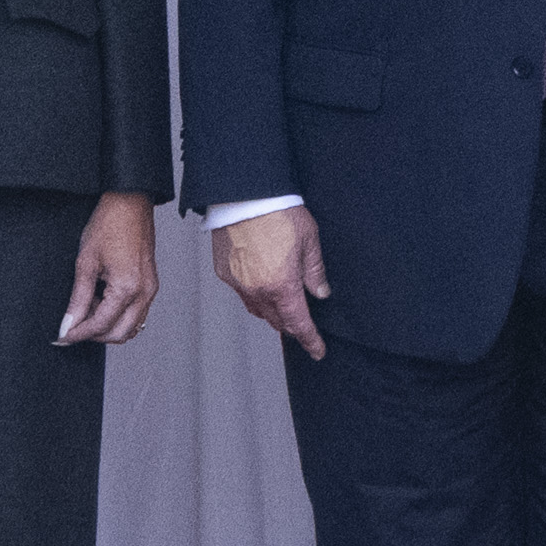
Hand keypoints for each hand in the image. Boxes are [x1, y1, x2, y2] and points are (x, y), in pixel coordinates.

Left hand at [57, 193, 159, 344]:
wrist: (129, 203)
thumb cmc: (109, 225)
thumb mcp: (85, 263)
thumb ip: (78, 299)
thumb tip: (68, 323)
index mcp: (127, 288)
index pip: (101, 325)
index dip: (78, 334)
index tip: (62, 337)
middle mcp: (144, 293)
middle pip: (120, 334)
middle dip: (94, 335)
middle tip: (72, 327)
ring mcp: (150, 290)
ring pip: (131, 327)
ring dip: (108, 326)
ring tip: (88, 308)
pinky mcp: (150, 284)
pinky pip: (137, 313)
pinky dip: (118, 315)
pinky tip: (102, 300)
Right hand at [212, 204, 330, 359]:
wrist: (244, 195)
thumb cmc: (278, 213)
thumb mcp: (309, 241)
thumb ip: (315, 272)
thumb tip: (321, 292)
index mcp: (282, 286)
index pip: (298, 324)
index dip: (310, 340)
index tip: (317, 351)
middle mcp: (257, 290)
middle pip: (276, 320)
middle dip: (291, 325)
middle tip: (303, 323)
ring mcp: (237, 283)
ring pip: (257, 309)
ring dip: (271, 311)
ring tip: (283, 303)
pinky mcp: (224, 272)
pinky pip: (241, 293)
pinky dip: (254, 294)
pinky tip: (262, 282)